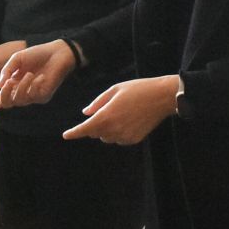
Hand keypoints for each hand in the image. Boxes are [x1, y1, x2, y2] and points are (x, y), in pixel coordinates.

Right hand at [0, 40, 76, 118]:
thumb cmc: (36, 54)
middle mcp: (21, 92)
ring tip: (30, 74)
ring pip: (19, 100)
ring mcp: (32, 95)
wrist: (56, 52)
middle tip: (8, 82)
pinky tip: (41, 77)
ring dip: (22, 87)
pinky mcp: (43, 96)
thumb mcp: (16, 59)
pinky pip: (33, 96)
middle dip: (5, 94)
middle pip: (6, 103)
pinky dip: (35, 86)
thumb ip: (6, 71)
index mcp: (12, 83)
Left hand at [61, 75, 179, 145]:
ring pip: (106, 137)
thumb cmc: (137, 89)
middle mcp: (113, 129)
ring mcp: (124, 136)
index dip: (74, 133)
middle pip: (95, 133)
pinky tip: (128, 120)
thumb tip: (86, 113)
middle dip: (94, 125)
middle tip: (106, 110)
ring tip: (119, 113)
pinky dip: (118, 132)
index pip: (85, 129)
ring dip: (106, 129)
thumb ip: (97, 103)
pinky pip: (119, 139)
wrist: (162, 97)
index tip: (65, 135)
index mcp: (106, 116)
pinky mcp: (133, 140)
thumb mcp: (114, 90)